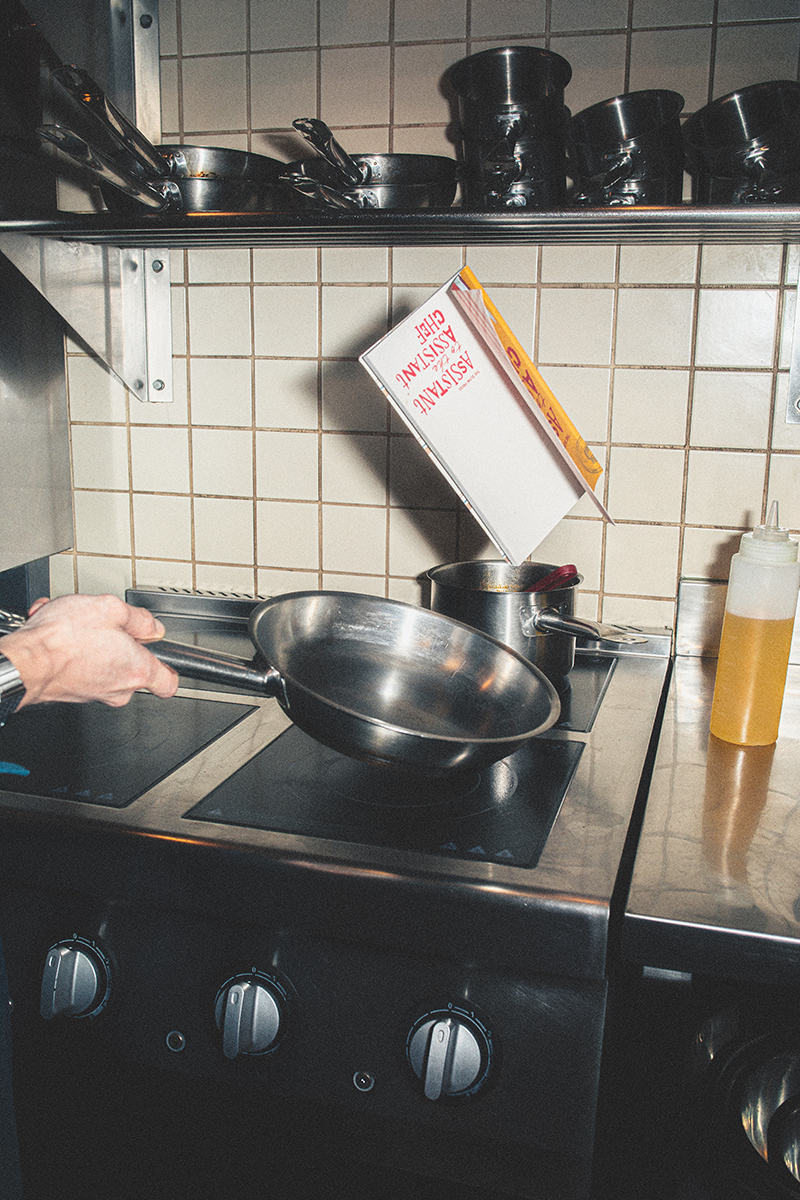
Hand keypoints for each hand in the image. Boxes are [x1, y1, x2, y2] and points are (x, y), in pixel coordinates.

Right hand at [1, 594, 178, 707]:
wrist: (24, 662)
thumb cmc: (63, 640)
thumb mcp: (110, 609)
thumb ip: (139, 619)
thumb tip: (152, 626)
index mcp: (137, 670)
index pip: (169, 683)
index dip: (169, 667)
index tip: (165, 657)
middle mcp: (118, 689)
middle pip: (131, 665)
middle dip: (119, 641)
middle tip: (104, 625)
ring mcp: (94, 693)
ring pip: (103, 662)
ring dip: (90, 641)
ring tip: (74, 624)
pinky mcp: (73, 692)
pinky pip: (80, 665)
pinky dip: (71, 648)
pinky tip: (59, 631)